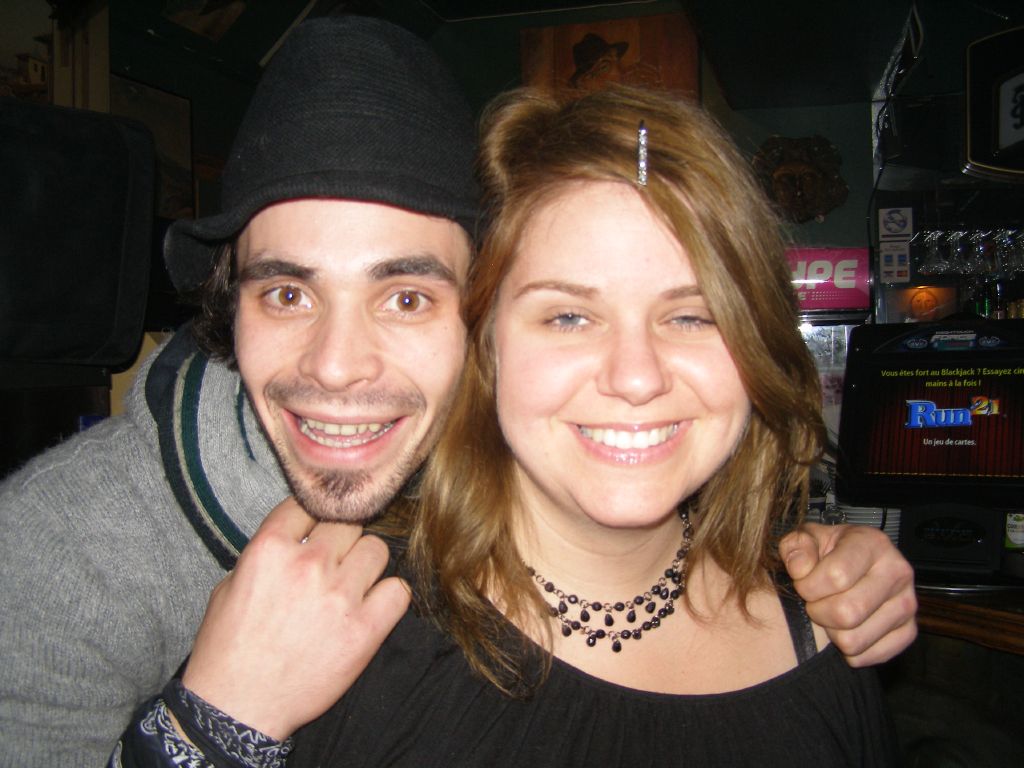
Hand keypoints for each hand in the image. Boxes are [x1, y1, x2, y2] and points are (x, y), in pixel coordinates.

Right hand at [181, 497, 409, 739]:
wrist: (238, 707)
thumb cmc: (228, 649)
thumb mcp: (230, 585)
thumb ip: (268, 552)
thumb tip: (298, 535)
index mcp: (270, 548)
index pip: (309, 504)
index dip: (314, 518)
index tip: (316, 531)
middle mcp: (308, 564)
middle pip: (348, 523)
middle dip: (342, 541)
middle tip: (335, 562)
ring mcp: (339, 596)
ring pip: (378, 549)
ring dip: (367, 565)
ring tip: (352, 586)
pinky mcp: (364, 629)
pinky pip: (398, 591)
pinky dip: (389, 597)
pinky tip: (373, 607)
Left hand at [780, 522, 916, 666]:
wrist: (851, 564)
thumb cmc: (826, 553)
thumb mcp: (805, 539)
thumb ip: (797, 548)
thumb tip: (801, 569)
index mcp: (872, 543)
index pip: (836, 576)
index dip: (808, 587)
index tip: (803, 584)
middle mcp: (897, 572)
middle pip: (847, 613)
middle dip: (818, 613)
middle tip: (815, 603)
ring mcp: (907, 603)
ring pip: (855, 640)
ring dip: (832, 633)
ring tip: (830, 614)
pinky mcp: (909, 631)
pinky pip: (872, 656)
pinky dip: (851, 651)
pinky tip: (846, 629)